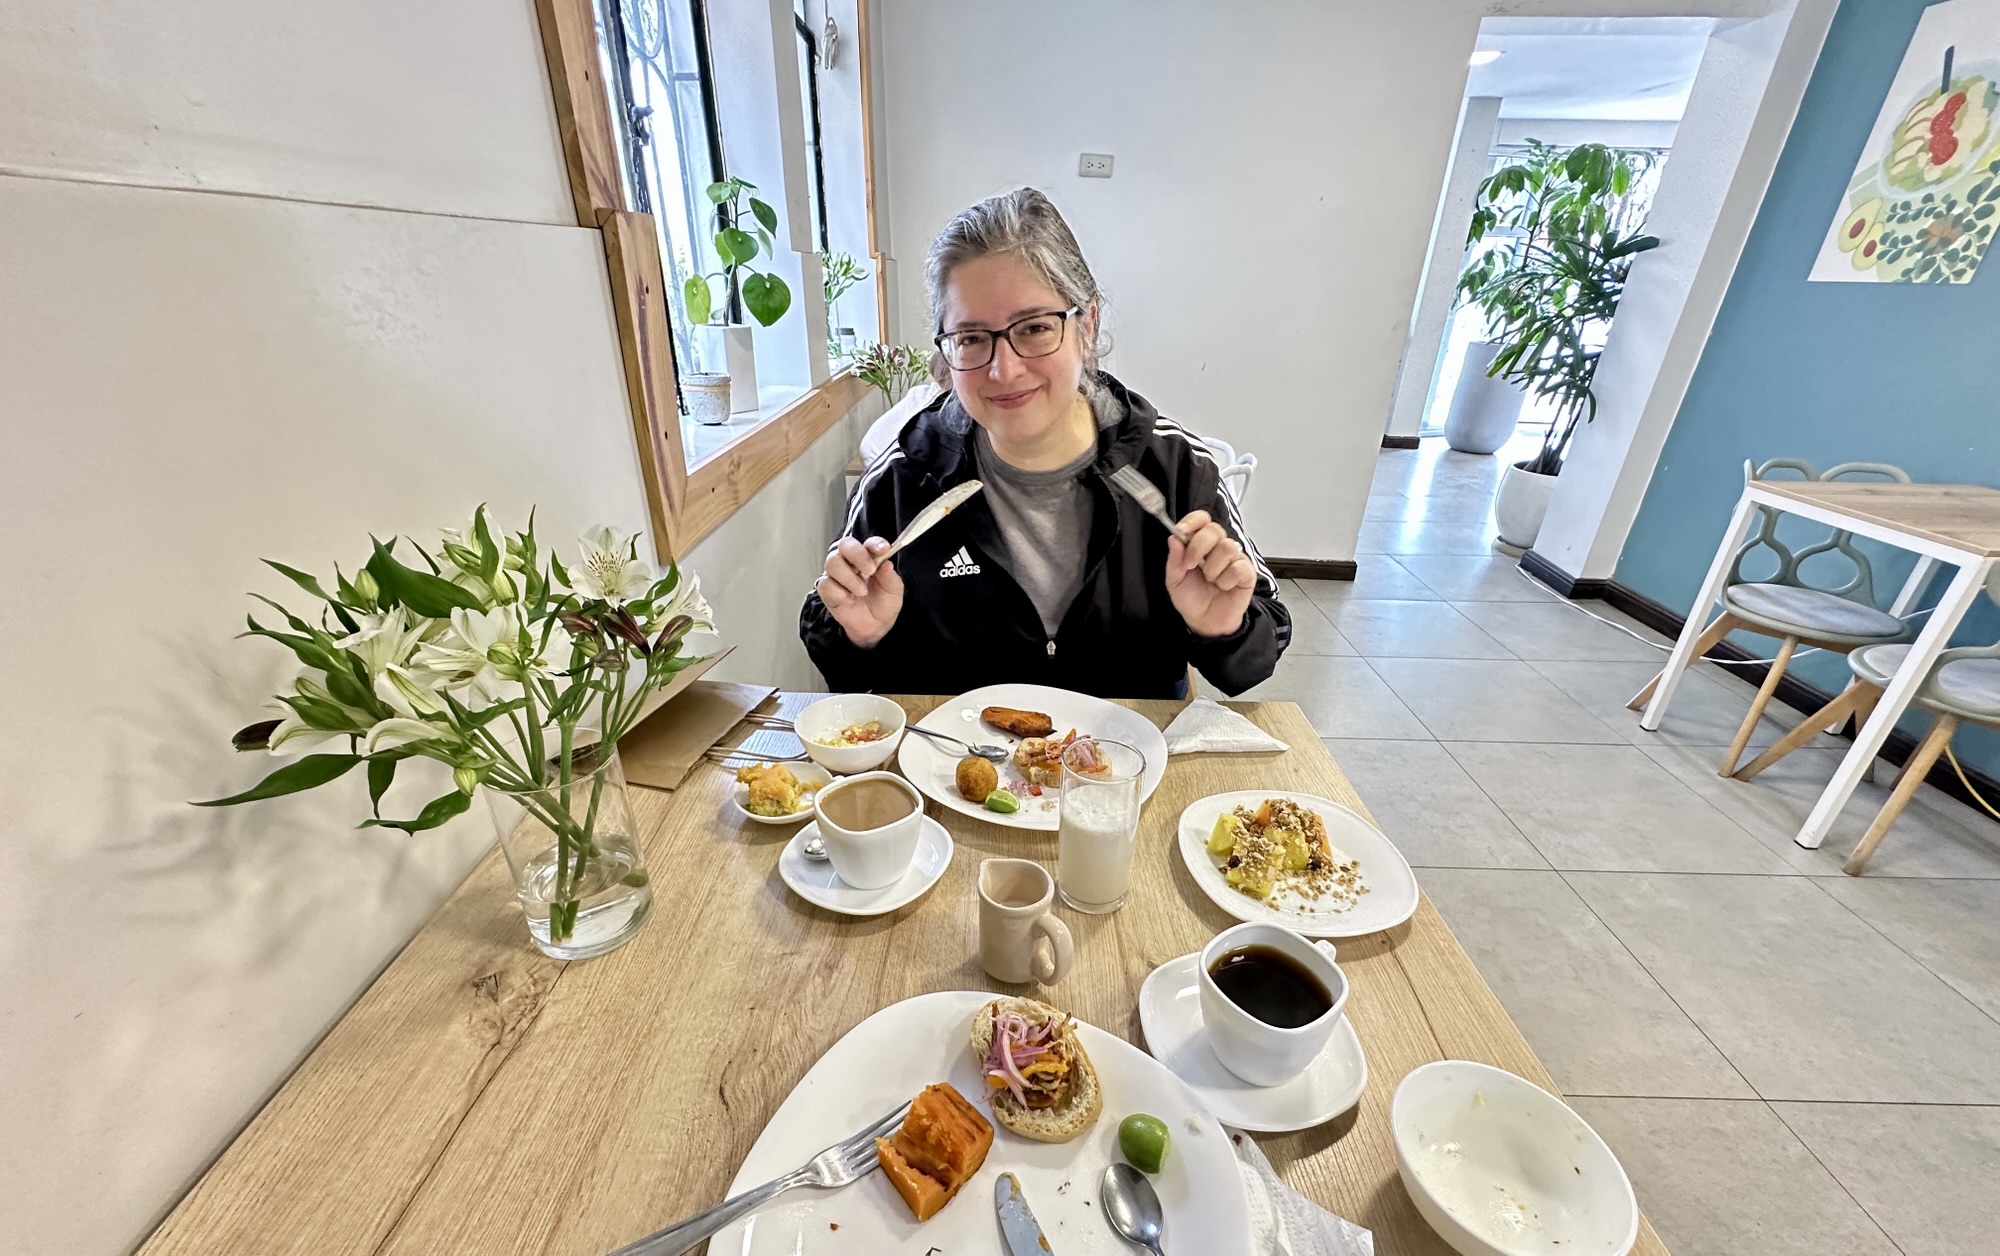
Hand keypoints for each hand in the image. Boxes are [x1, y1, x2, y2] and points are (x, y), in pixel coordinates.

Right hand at [816, 536, 903, 647]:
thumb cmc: (883, 604)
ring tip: (861, 591)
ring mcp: (836, 574)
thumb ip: (890, 577)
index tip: (884, 549)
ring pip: (833, 563)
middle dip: (858, 555)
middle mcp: (850, 561)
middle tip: (870, 570)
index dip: (875, 544)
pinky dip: (839, 593)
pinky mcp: (826, 589)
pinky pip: (826, 584)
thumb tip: (887, 563)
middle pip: (845, 545)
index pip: (869, 543)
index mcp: (869, 557)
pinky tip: (848, 599)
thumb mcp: (893, 591)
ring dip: (849, 577)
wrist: (874, 626)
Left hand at [1165, 510, 1255, 638]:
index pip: (1201, 519)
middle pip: (1214, 529)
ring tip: (1210, 580)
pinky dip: (1226, 580)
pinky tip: (1223, 586)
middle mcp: (1218, 547)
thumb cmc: (1192, 599)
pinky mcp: (1247, 572)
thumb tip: (1174, 538)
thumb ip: (1174, 559)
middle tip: (1191, 565)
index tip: (1182, 532)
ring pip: (1227, 547)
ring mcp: (1234, 558)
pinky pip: (1238, 567)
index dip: (1192, 522)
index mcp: (1200, 543)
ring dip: (1213, 568)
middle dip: (1198, 547)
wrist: (1204, 622)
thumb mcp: (1174, 580)